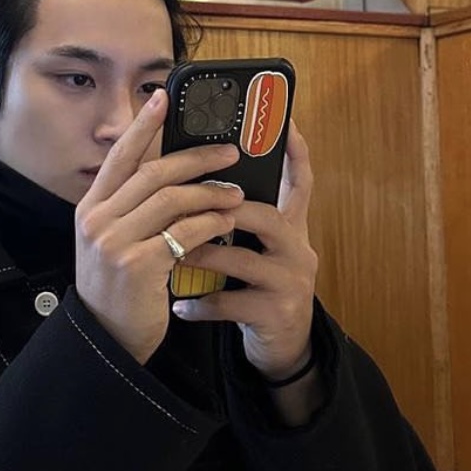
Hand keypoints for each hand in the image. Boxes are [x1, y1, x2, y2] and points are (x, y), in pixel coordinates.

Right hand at [74, 90, 243, 363]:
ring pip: (173, 200)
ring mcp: (114, 242)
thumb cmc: (120, 289)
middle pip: (153, 172)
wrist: (108, 340)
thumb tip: (174, 172)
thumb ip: (132, 208)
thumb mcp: (113, 241)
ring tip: (237, 192)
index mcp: (90, 208)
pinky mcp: (138, 265)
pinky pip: (184, 233)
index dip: (142, 125)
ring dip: (211, 192)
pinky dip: (211, 223)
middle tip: (229, 152)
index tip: (163, 98)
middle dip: (196, 158)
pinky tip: (227, 222)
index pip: (119, 156)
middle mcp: (97, 220)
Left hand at [170, 123, 317, 381]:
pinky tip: (179, 307)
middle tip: (187, 206)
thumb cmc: (258, 288)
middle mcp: (298, 249)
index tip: (286, 122)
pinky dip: (201, 304)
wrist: (282, 347)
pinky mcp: (278, 313)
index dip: (295, 152)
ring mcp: (291, 282)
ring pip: (244, 258)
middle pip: (266, 215)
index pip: (299, 182)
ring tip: (172, 254)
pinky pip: (231, 302)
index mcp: (290, 227)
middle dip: (223, 209)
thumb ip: (241, 216)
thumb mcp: (257, 248)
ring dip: (202, 254)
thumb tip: (201, 176)